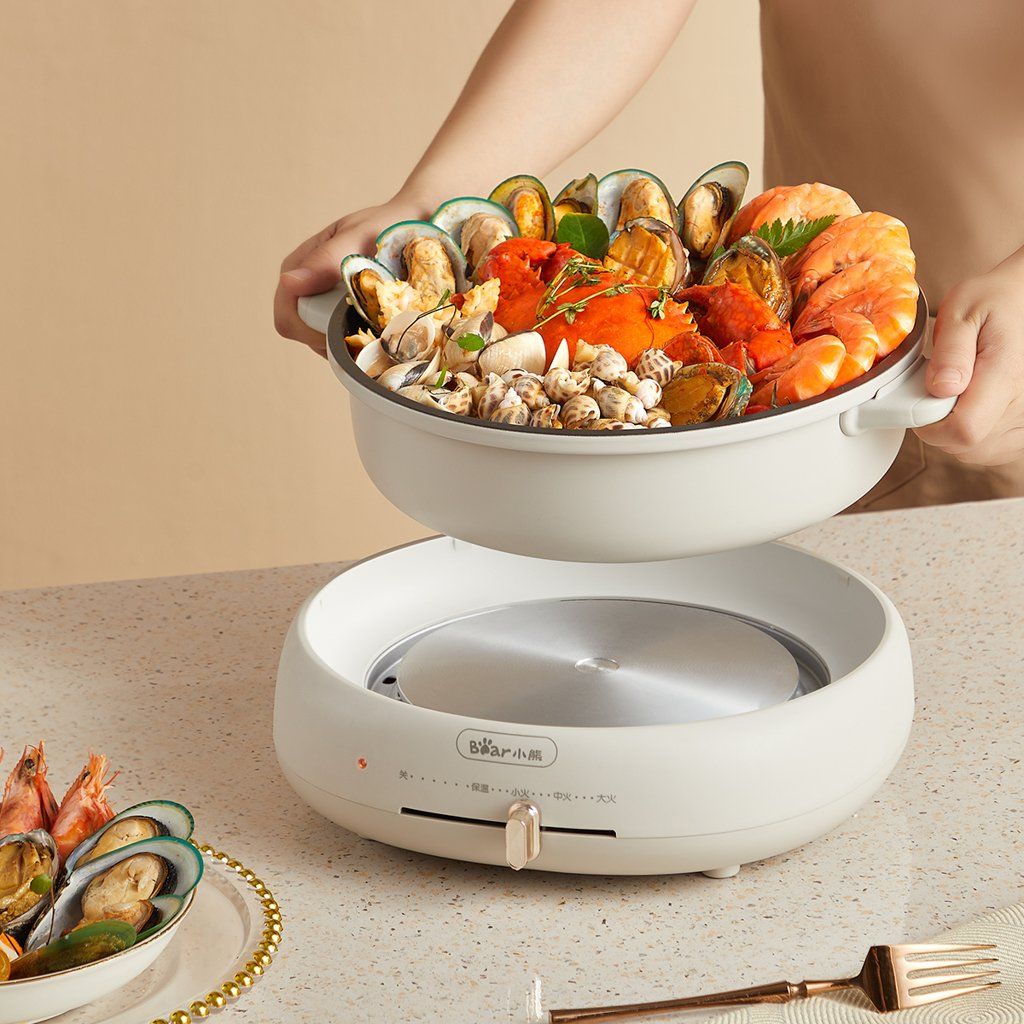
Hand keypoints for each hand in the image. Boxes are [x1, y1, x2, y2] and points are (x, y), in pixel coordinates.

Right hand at [274, 194, 431, 356]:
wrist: (419, 223)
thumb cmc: (388, 224)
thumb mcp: (360, 236)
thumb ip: (326, 258)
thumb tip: (289, 283)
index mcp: (301, 265)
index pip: (287, 316)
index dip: (309, 331)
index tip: (344, 329)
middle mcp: (308, 285)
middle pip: (303, 333)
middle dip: (331, 339)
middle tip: (368, 331)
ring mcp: (325, 300)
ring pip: (320, 339)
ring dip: (347, 340)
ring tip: (377, 328)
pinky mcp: (343, 310)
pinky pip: (340, 337)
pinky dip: (358, 340)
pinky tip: (379, 331)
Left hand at [916, 251, 1023, 465]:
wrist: (1022, 301)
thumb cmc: (994, 302)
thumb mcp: (963, 310)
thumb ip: (950, 352)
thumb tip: (940, 389)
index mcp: (1006, 374)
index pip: (964, 430)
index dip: (931, 425)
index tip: (923, 400)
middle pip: (968, 446)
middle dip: (940, 427)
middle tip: (940, 390)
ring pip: (979, 453)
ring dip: (957, 433)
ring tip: (960, 394)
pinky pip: (995, 450)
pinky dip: (977, 438)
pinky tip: (973, 408)